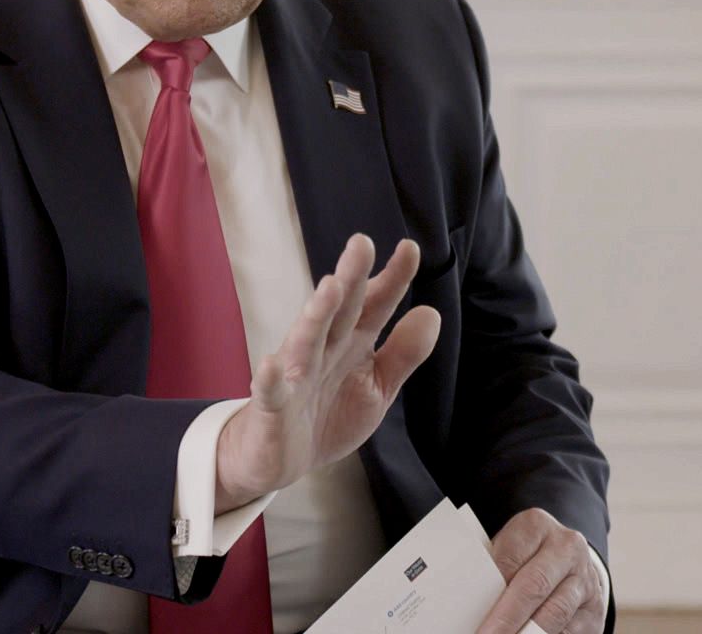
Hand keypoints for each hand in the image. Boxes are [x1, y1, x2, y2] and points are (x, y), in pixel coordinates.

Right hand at [214, 234, 440, 506]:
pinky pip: (270, 391)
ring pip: (306, 342)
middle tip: (362, 243)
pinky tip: (271, 364)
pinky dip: (270, 379)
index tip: (410, 248)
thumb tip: (431, 312)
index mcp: (352, 344)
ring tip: (329, 288)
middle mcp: (323, 351)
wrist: (278, 459)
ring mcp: (295, 377)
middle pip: (340, 311)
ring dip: (316, 315)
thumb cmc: (327, 415)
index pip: (374, 306)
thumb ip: (403, 353)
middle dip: (351, 278)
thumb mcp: (377, 387)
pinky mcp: (272, 408)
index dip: (392, 279)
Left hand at [476, 509, 605, 633]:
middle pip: (534, 585)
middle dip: (507, 618)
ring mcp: (585, 578)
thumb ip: (493, 571)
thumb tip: (471, 605)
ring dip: (527, 633)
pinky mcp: (595, 609)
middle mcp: (566, 547)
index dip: (490, 587)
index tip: (473, 611)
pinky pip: (570, 630)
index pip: (509, 556)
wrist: (568, 566)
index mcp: (536, 525)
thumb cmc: (524, 561)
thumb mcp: (508, 553)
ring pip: (555, 613)